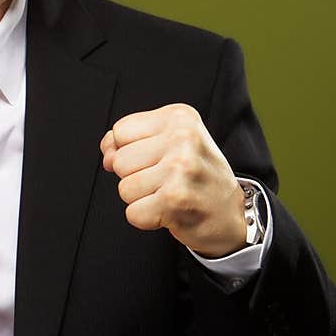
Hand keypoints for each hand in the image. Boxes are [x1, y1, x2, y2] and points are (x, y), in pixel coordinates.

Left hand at [100, 104, 246, 257]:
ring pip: (124, 188)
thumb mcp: (170, 144)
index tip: (157, 159)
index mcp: (180, 117)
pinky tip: (170, 211)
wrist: (229, 214)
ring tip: (168, 195)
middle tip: (166, 180)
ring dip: (141, 199)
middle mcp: (183, 138)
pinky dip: (146, 219)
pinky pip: (133, 213)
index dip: (129, 151)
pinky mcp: (175, 199)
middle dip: (135, 177)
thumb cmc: (197, 177)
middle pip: (119, 161)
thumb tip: (106, 152)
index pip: (120, 131)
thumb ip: (131, 140)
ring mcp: (180, 168)